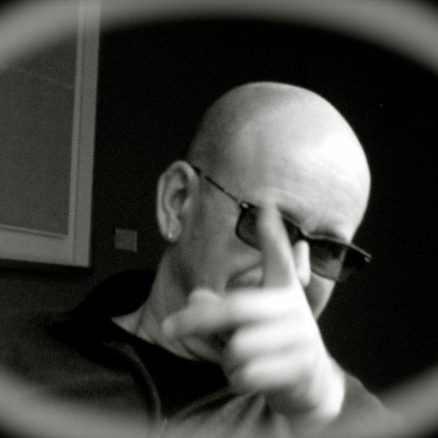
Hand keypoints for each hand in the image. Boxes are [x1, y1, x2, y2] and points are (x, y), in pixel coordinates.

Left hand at [163, 205, 344, 429]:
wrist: (310, 381)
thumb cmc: (273, 341)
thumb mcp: (253, 319)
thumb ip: (222, 306)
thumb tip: (195, 297)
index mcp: (284, 289)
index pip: (279, 258)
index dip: (272, 234)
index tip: (266, 206)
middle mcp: (294, 308)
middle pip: (234, 308)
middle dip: (196, 320)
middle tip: (168, 326)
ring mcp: (300, 338)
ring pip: (237, 348)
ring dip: (227, 358)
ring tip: (239, 357)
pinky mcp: (299, 368)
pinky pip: (245, 374)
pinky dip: (236, 378)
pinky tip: (249, 375)